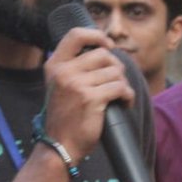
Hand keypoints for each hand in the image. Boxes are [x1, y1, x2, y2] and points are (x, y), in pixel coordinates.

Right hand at [41, 27, 134, 161]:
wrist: (59, 146)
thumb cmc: (64, 117)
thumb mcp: (59, 86)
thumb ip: (73, 67)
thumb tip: (104, 49)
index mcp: (54, 65)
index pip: (76, 34)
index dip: (96, 35)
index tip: (108, 46)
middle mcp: (63, 72)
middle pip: (103, 54)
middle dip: (116, 67)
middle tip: (116, 82)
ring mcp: (76, 84)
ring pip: (115, 72)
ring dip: (122, 84)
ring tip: (119, 96)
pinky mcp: (91, 99)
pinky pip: (120, 87)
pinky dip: (127, 96)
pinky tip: (124, 104)